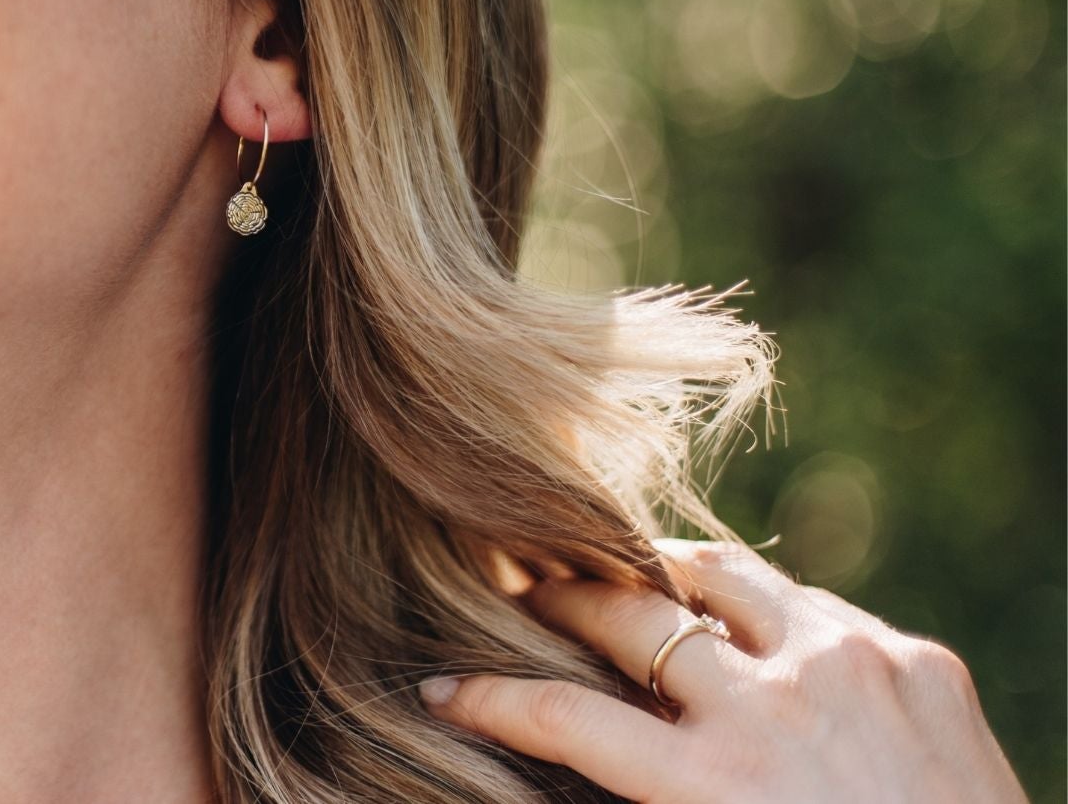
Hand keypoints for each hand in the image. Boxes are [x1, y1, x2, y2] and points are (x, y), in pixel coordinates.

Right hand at [417, 537, 1028, 802]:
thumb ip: (663, 788)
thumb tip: (600, 737)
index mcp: (716, 788)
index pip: (564, 719)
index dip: (488, 699)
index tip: (438, 689)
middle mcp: (775, 707)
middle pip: (629, 618)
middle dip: (559, 602)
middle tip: (521, 592)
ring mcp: (853, 666)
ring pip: (722, 577)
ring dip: (662, 577)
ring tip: (627, 576)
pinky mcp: (919, 658)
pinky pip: (816, 608)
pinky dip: (772, 619)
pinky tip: (757, 635)